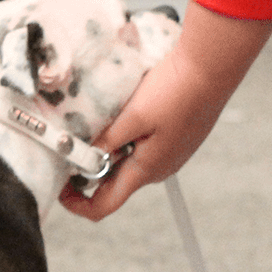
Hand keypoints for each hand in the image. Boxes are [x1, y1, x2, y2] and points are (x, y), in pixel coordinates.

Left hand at [60, 0, 271, 219]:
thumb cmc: (175, 90)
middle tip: (70, 149)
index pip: (104, 206)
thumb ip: (105, 143)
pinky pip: (140, 150)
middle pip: (113, 185)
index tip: (59, 188)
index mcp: (145, 170)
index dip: (77, 204)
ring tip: (94, 128)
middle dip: (88, 173)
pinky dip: (123, 142)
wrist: (212, 65)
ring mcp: (169, 155)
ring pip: (126, 165)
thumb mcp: (132, 117)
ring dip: (106, 154)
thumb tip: (81, 164)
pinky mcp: (174, 140)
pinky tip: (120, 118)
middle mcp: (158, 169)